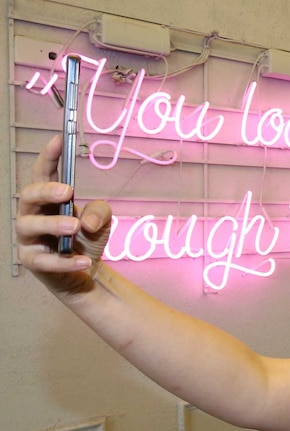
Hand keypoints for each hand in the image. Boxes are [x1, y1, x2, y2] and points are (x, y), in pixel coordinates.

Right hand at [15, 136, 111, 295]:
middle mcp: (32, 215)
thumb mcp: (102, 222)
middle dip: (45, 191)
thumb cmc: (87, 240)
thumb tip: (87, 221)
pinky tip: (84, 261)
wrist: (88, 272)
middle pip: (28, 196)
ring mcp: (28, 238)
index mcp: (48, 199)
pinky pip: (44, 260)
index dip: (48, 156)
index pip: (43, 174)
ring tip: (75, 227)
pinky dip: (65, 261)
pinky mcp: (32, 261)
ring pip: (29, 226)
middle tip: (67, 191)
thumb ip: (100, 212)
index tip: (59, 139)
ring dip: (53, 224)